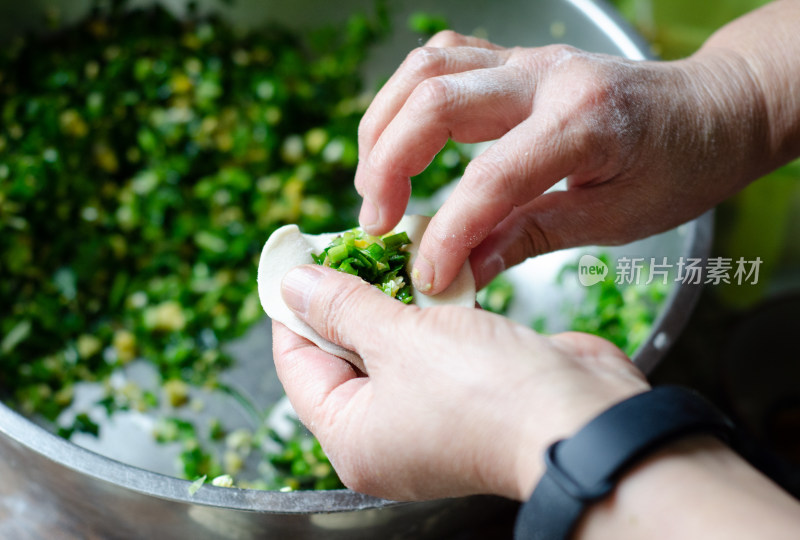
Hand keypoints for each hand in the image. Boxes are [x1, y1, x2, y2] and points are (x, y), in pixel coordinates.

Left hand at [273, 265, 647, 500]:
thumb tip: (293, 286)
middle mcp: (386, 434)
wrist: (583, 418)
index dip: (292, 307)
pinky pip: (431, 345)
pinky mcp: (468, 392)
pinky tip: (426, 272)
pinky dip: (428, 311)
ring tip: (381, 249)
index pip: (298, 364)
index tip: (292, 260)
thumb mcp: (399, 341)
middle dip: (343, 298)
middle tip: (342, 246)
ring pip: (391, 346)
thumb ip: (344, 308)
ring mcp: (430, 415)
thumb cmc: (485, 393)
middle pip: (343, 353)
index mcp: (353, 437)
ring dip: (389, 299)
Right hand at [355, 31, 771, 292]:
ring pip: (426, 69)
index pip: (490, 179)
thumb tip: (460, 272)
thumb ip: (527, 239)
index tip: (425, 276)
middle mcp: (547, 76)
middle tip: (378, 225)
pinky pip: (444, 58)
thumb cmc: (677, 168)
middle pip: (436, 102)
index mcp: (583, 121)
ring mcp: (527, 59)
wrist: (712, 110)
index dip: (447, 235)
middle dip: (388, 167)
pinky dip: (408, 98)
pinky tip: (402, 139)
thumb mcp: (612, 219)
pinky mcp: (515, 59)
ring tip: (376, 185)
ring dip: (384, 127)